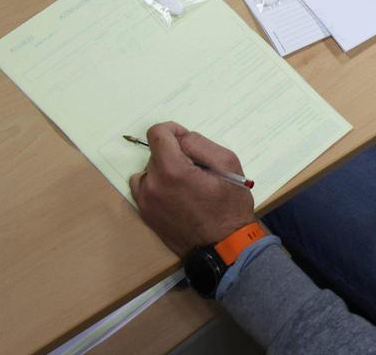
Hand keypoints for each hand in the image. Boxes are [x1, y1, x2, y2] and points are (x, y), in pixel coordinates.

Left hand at [129, 122, 255, 256]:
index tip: (187, 141)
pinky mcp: (145, 214)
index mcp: (171, 170)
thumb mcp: (227, 163)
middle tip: (198, 169)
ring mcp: (146, 201)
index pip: (157, 133)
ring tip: (187, 184)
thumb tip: (179, 138)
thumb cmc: (230, 205)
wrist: (223, 246)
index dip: (173, 130)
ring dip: (165, 169)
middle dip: (175, 154)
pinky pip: (145, 188)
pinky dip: (158, 185)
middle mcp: (152, 184)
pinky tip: (177, 195)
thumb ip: (199, 143)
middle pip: (156, 152)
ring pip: (150, 170)